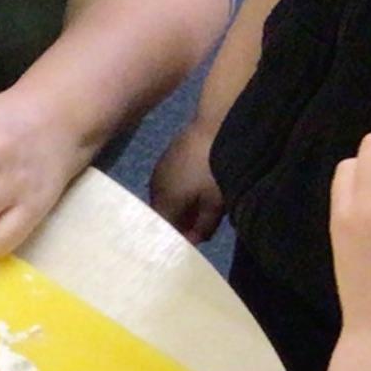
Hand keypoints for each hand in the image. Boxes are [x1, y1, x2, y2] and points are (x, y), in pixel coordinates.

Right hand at [149, 116, 225, 242]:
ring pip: (165, 197)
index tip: (190, 246)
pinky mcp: (168, 156)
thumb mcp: (215, 203)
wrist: (216, 123)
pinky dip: (179, 191)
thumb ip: (203, 226)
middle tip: (198, 229)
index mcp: (164, 201)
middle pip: (162, 214)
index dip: (175, 240)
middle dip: (178, 223)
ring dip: (179, 206)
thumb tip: (195, 241)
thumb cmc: (215, 167)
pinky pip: (169, 182)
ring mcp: (159, 170)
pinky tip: (195, 189)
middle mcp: (154, 187)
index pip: (162, 230)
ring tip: (199, 209)